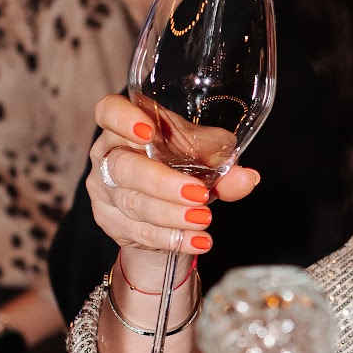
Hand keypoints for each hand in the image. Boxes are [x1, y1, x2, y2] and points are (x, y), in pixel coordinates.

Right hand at [85, 92, 260, 289]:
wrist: (160, 207)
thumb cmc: (177, 166)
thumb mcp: (200, 157)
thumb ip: (221, 163)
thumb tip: (246, 178)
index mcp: (125, 127)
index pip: (109, 112)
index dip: (122, 119)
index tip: (148, 131)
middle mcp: (108, 156)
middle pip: (124, 167)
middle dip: (162, 182)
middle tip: (200, 194)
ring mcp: (105, 191)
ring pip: (133, 203)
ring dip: (172, 214)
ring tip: (203, 219)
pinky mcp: (112, 222)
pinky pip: (140, 232)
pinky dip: (172, 238)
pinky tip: (196, 240)